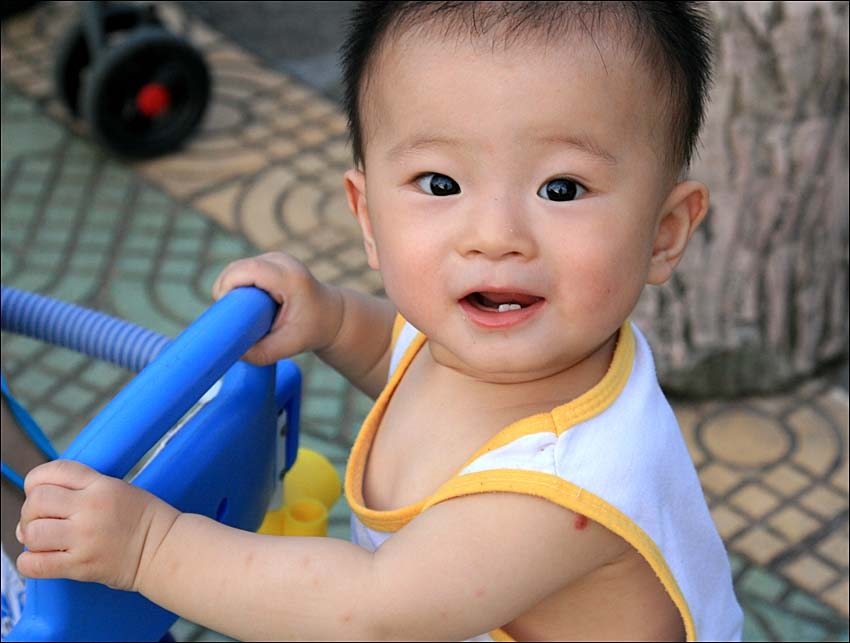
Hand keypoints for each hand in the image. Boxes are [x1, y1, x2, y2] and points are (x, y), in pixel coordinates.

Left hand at [16, 460, 178, 591]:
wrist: (163, 549)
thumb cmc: (143, 519)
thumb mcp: (117, 488)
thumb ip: (79, 490)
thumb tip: (32, 515)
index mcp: (101, 485)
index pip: (53, 472)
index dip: (37, 482)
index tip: (41, 493)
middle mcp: (90, 508)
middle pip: (36, 501)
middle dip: (31, 512)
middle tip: (42, 521)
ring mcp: (85, 538)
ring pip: (32, 533)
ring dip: (31, 537)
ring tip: (44, 541)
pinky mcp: (81, 566)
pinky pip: (36, 564)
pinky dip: (30, 562)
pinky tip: (43, 559)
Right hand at [212, 252, 343, 364]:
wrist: (334, 315)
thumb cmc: (314, 330)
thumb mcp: (290, 345)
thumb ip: (261, 353)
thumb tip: (232, 352)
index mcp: (290, 278)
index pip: (246, 271)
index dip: (227, 288)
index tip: (225, 312)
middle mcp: (282, 262)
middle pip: (236, 268)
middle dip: (224, 291)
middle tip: (230, 317)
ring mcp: (275, 258)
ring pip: (236, 268)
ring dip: (229, 289)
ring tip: (238, 313)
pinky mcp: (269, 262)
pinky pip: (242, 270)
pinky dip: (236, 286)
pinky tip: (244, 305)